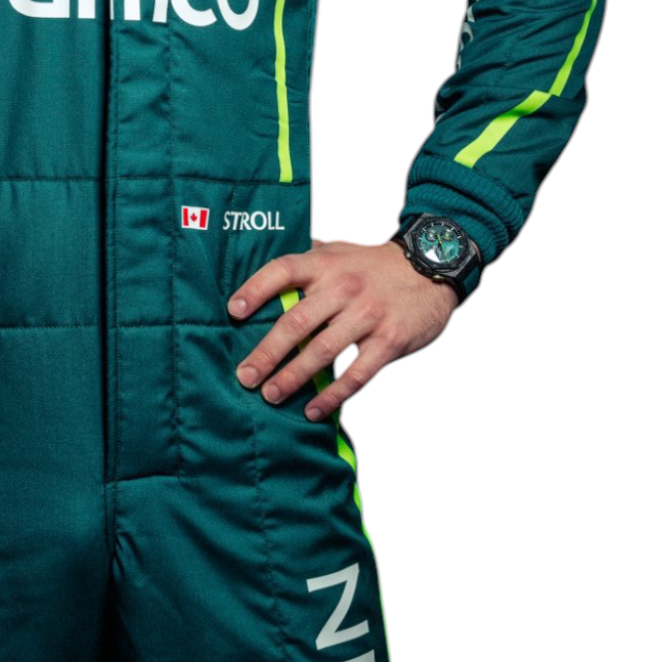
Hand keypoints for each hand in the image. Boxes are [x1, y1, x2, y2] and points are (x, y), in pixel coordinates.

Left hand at [226, 237, 456, 421]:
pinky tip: (313, 410)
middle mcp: (343, 288)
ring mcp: (366, 315)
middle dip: (266, 353)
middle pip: (295, 321)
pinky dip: (332, 395)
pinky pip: (356, 374)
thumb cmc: (372, 265)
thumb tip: (262, 264)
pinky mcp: (388, 342)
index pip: (281, 271)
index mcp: (325, 263)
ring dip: (292, 377)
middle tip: (245, 376)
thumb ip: (305, 259)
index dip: (255, 290)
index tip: (232, 312)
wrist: (429, 268)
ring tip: (270, 395)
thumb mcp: (338, 251)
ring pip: (321, 351)